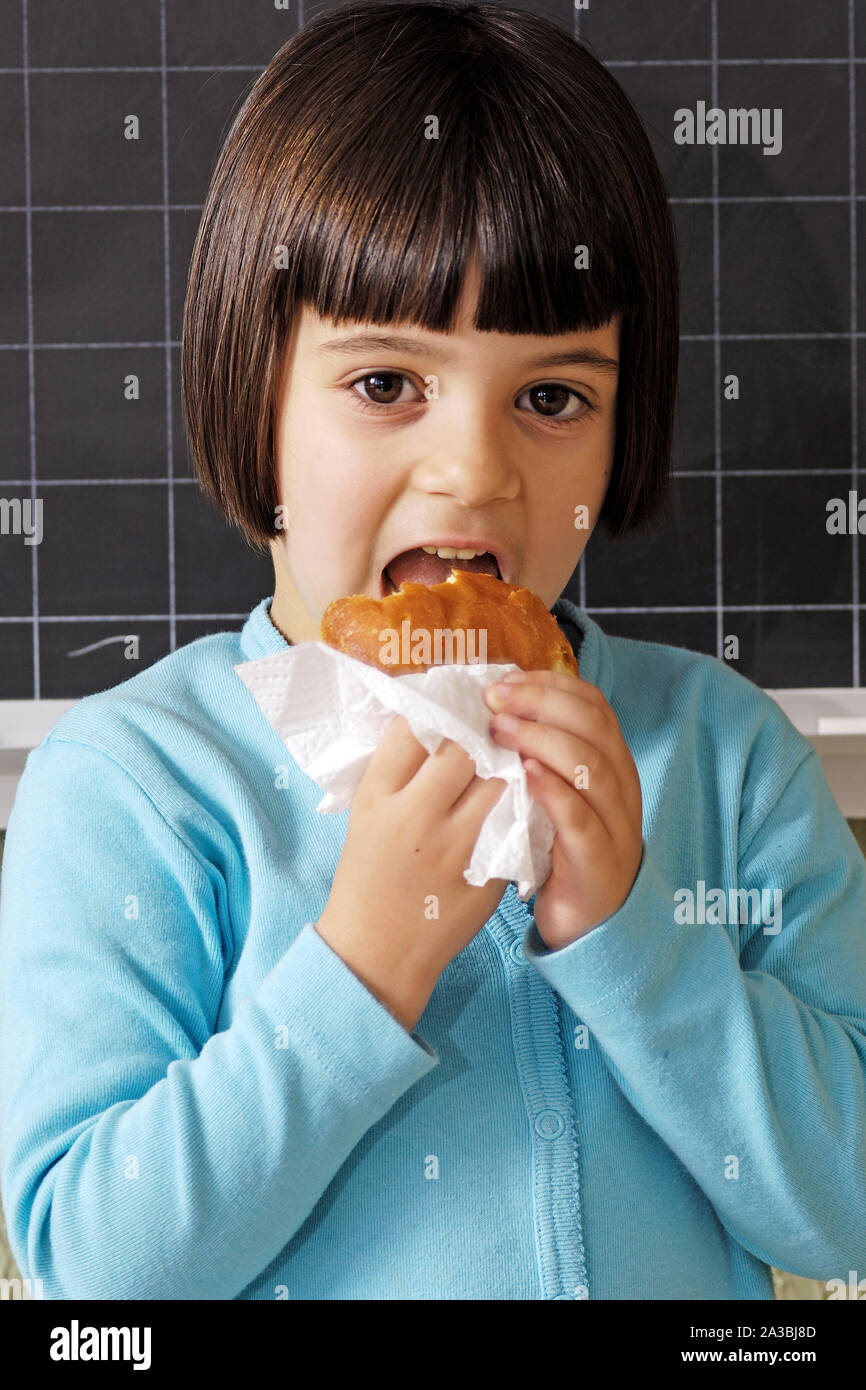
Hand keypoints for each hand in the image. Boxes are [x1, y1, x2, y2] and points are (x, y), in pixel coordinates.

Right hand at [316, 715, 507, 1029]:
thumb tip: (434, 720)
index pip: (414, 728)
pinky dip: (520, 806)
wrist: (375, 951)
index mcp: (378, 796)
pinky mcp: (485, 873)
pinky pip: (514, 823)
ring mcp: (454, 847)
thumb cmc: (369, 875)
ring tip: (511, 759)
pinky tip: (521, 798)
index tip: (455, 702)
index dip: (439, 707)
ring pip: (500, 781)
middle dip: (482, 733)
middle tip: (494, 725)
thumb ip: (398, 772)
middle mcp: (415, 816)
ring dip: (508, 766)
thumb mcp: (367, 816)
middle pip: (464, 748)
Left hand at [484, 670, 641, 949]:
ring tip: (501, 730)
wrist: (587, 924)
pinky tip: (525, 776)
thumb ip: (538, 754)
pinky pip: (581, 820)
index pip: (592, 705)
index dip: (550, 685)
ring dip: (543, 740)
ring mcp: (615, 826)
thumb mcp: (555, 793)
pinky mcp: (598, 863)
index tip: (505, 679)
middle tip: (495, 699)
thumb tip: (494, 707)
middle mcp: (620, 787)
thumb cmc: (559, 851)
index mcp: (610, 762)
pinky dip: (554, 792)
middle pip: (593, 727)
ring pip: (592, 767)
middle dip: (541, 703)